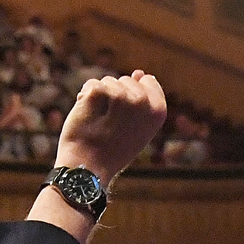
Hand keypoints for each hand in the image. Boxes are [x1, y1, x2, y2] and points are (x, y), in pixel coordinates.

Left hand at [56, 70, 166, 186]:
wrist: (87, 170)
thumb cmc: (112, 150)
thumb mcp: (137, 128)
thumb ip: (143, 102)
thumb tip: (139, 73)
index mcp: (158, 111)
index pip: (148, 82)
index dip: (132, 96)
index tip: (125, 119)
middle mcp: (143, 103)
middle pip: (126, 80)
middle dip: (115, 97)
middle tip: (110, 125)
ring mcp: (120, 98)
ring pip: (108, 82)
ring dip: (99, 98)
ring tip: (98, 123)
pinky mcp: (98, 94)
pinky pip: (91, 85)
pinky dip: (85, 98)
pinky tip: (87, 118)